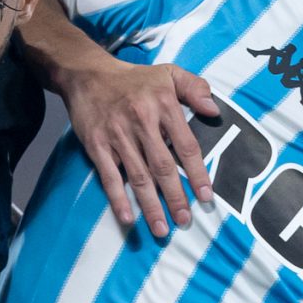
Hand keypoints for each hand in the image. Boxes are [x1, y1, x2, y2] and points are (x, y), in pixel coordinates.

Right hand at [62, 59, 219, 240]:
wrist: (87, 74)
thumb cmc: (135, 79)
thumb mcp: (169, 73)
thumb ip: (195, 87)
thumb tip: (214, 109)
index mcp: (163, 105)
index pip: (186, 146)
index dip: (197, 174)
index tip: (206, 197)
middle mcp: (141, 121)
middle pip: (163, 167)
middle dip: (175, 197)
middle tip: (185, 221)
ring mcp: (117, 135)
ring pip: (138, 176)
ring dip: (150, 205)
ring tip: (161, 229)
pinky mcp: (96, 144)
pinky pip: (109, 176)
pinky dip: (118, 199)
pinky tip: (128, 218)